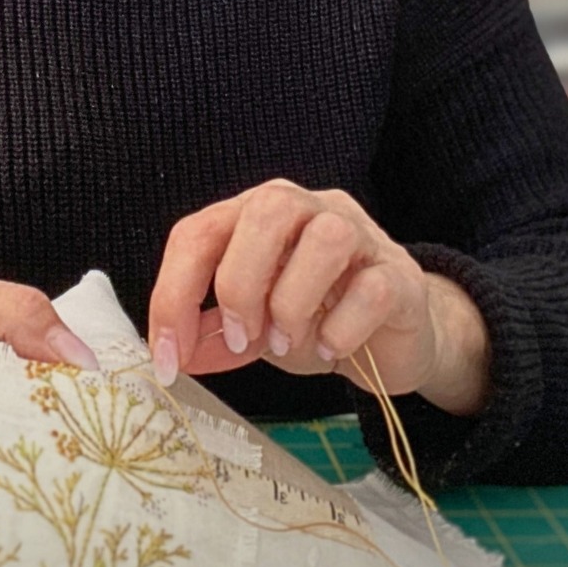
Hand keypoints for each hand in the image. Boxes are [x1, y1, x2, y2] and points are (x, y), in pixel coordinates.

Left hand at [148, 181, 490, 415]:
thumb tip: (171, 357)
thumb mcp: (251, 326)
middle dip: (239, 284)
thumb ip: (212, 334)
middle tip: (241, 338)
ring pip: (325, 238)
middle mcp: (307, 209)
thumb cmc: (314, 317)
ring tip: (286, 342)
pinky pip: (371, 288)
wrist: (390, 339)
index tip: (168, 357)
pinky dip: (341, 327)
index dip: (173, 293)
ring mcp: (360, 234)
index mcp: (256, 213)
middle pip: (265, 212)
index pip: (200, 231)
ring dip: (293, 301)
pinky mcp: (400, 274)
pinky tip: (331, 347)